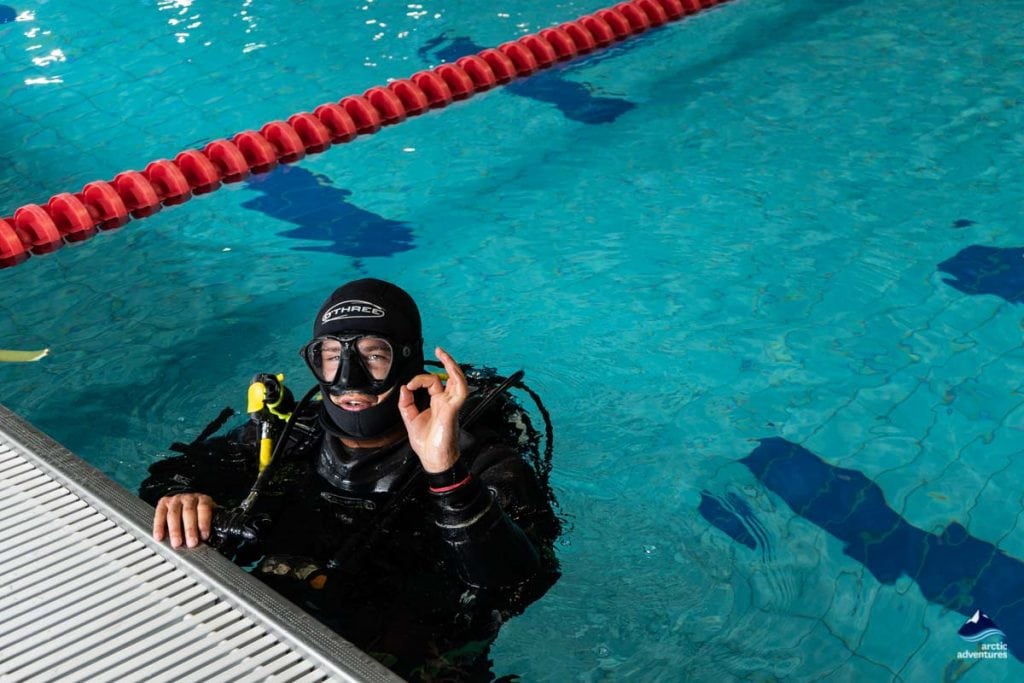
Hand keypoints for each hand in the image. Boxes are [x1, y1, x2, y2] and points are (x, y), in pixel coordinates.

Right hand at [152, 493, 216, 548]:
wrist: (188, 503)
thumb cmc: (199, 514)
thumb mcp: (209, 516)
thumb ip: (210, 525)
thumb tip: (215, 540)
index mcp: (203, 500)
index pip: (204, 508)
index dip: (204, 522)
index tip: (204, 536)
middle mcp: (189, 498)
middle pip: (188, 512)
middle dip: (190, 529)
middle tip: (191, 543)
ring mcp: (175, 499)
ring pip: (174, 514)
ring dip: (175, 530)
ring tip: (177, 543)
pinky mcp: (163, 503)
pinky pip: (160, 514)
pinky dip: (159, 526)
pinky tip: (159, 536)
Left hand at [398, 346, 467, 472]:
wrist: (434, 460)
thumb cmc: (426, 444)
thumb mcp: (410, 420)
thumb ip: (406, 403)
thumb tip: (404, 387)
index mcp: (437, 403)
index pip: (432, 382)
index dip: (419, 380)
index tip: (408, 387)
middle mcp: (446, 402)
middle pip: (450, 377)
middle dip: (447, 362)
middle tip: (439, 350)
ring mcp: (451, 405)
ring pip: (458, 380)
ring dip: (453, 366)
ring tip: (445, 354)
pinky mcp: (453, 410)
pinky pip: (460, 392)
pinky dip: (457, 379)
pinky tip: (451, 370)